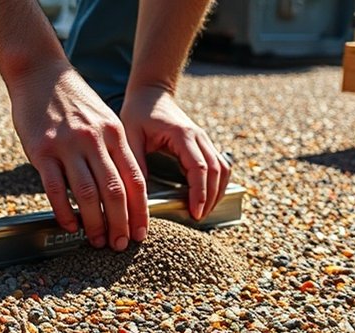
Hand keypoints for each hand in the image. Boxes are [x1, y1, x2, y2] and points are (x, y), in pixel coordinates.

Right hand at [8, 62, 147, 249]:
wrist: (40, 73)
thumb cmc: (75, 101)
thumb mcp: (104, 120)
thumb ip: (115, 152)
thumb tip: (126, 191)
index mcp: (115, 134)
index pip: (134, 180)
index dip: (140, 212)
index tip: (140, 233)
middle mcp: (94, 140)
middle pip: (114, 192)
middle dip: (120, 224)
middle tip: (120, 245)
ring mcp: (67, 145)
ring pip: (87, 194)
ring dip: (94, 223)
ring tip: (96, 240)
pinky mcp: (42, 150)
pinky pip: (55, 189)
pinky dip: (64, 211)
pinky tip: (70, 225)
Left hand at [120, 86, 230, 219]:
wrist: (151, 93)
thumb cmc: (139, 112)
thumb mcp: (130, 135)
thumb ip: (135, 162)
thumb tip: (140, 193)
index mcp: (182, 135)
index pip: (200, 168)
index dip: (200, 192)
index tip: (195, 212)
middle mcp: (199, 137)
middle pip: (217, 171)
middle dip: (210, 198)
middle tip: (198, 218)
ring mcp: (204, 139)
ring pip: (223, 169)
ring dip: (217, 192)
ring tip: (203, 211)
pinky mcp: (204, 144)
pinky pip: (220, 165)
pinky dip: (218, 183)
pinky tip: (206, 197)